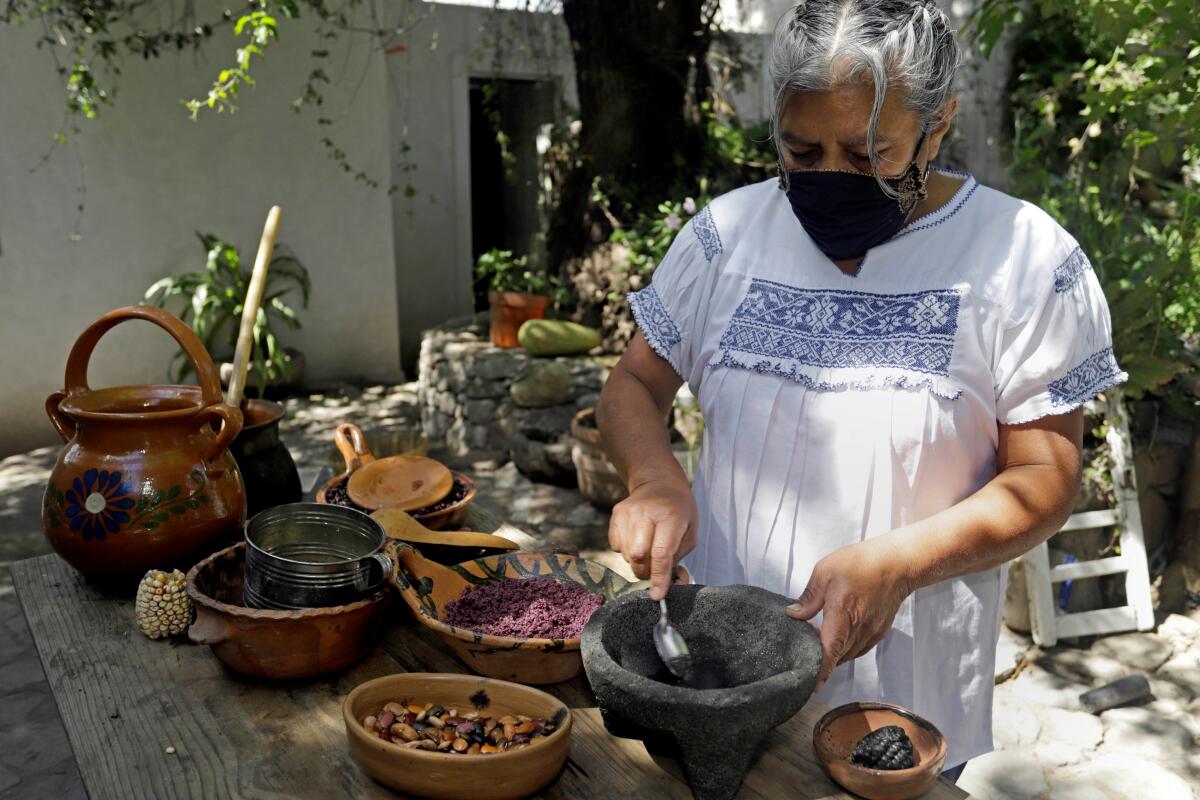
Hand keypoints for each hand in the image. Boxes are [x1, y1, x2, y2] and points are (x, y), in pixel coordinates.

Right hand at [608, 477, 697, 600]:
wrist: (659, 483)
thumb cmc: (679, 511)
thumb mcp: (690, 533)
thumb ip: (677, 559)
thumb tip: (663, 586)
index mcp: (671, 516)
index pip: (661, 553)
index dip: (659, 577)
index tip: (658, 595)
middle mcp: (646, 513)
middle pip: (638, 556)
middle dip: (646, 571)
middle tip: (654, 570)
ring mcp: (628, 512)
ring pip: (626, 554)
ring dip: (637, 562)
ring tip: (648, 548)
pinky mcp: (616, 515)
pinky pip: (616, 546)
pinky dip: (626, 551)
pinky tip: (637, 539)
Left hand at [786, 537, 913, 688]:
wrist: (898, 564)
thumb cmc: (863, 563)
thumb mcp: (825, 571)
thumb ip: (809, 597)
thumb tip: (793, 614)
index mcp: (843, 612)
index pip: (830, 649)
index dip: (821, 669)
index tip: (811, 684)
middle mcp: (859, 627)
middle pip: (837, 655)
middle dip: (820, 657)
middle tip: (804, 649)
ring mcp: (871, 632)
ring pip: (848, 654)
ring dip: (833, 653)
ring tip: (819, 639)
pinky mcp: (879, 632)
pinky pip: (859, 649)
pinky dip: (846, 648)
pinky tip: (837, 637)